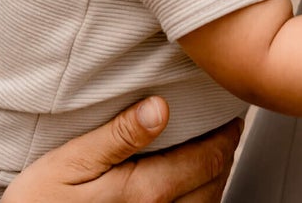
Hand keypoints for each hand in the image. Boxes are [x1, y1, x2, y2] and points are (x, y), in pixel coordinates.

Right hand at [2, 97, 241, 202]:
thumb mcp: (70, 163)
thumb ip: (118, 136)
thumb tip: (160, 108)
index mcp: (144, 193)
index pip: (207, 159)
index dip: (225, 135)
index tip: (231, 117)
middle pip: (213, 183)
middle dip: (224, 154)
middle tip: (228, 131)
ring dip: (215, 180)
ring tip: (215, 157)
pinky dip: (199, 202)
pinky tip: (190, 189)